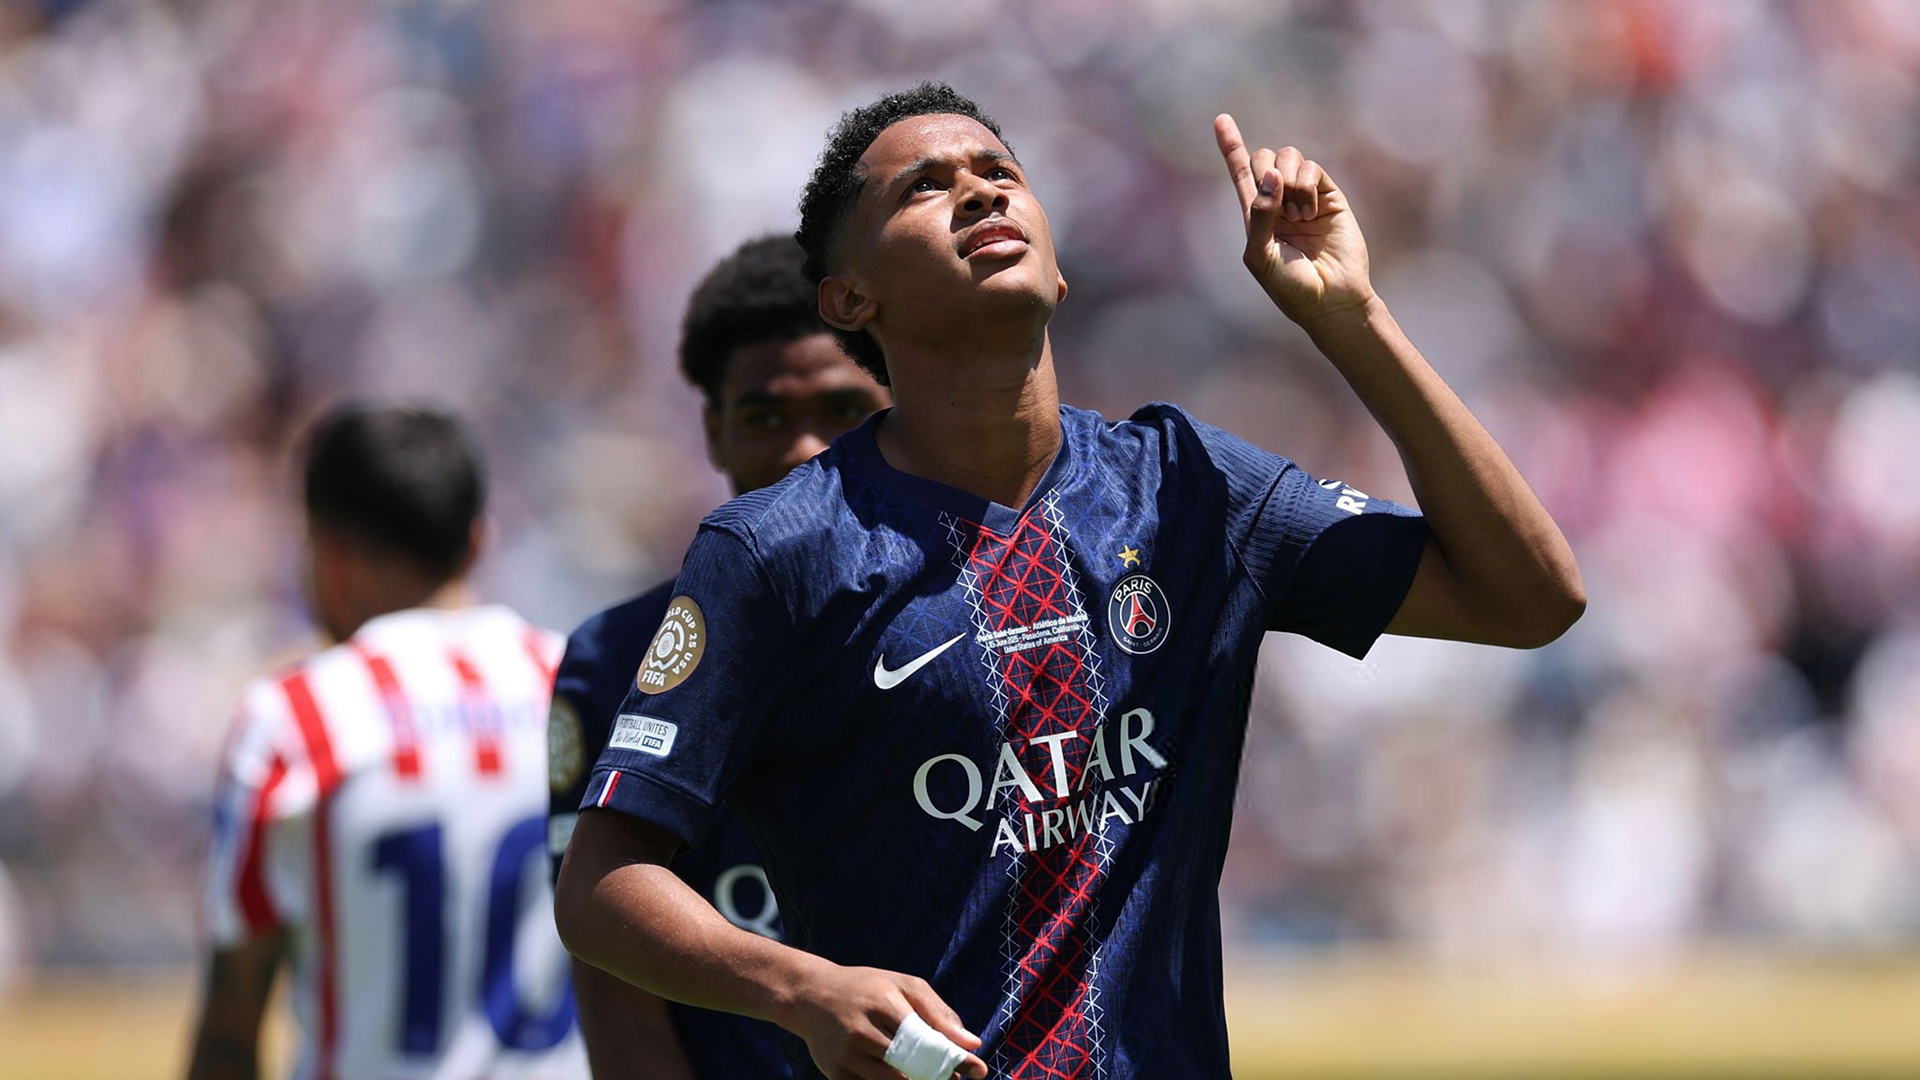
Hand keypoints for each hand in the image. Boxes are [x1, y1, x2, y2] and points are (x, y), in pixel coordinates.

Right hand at [784, 964, 986, 1079]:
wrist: (810, 996)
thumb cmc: (868, 989)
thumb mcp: (903, 986)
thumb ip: (939, 1012)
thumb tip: (972, 1043)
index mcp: (883, 1002)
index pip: (927, 1037)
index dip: (954, 1058)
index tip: (978, 1069)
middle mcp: (862, 1030)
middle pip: (912, 1066)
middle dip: (938, 1076)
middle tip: (952, 1077)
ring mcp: (846, 1055)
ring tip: (929, 1076)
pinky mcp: (835, 1075)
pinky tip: (902, 1076)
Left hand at [1214, 114, 1375, 331]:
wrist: (1331, 300)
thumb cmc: (1291, 287)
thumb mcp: (1261, 256)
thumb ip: (1259, 215)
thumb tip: (1270, 173)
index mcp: (1256, 215)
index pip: (1240, 173)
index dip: (1230, 145)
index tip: (1220, 119)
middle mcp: (1279, 201)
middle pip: (1262, 157)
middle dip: (1262, 168)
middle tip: (1275, 201)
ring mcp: (1305, 197)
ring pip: (1287, 157)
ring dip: (1287, 181)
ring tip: (1296, 216)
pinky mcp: (1329, 195)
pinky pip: (1311, 169)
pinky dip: (1305, 186)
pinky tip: (1309, 214)